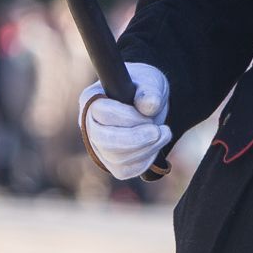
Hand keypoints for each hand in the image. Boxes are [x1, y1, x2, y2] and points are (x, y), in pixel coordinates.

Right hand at [78, 63, 172, 179]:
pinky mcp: (110, 162)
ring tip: (164, 133)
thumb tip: (149, 105)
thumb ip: (149, 91)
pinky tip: (156, 146)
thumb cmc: (145, 88)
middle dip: (136, 139)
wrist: (149, 104)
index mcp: (91, 99)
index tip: (149, 114)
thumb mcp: (150, 81)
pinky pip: (124, 170)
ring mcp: (97, 146)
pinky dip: (144, 162)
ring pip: (116, 158)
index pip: (100, 112)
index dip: (127, 117)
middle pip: (104, 140)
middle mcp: (88, 125)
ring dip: (146, 149)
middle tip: (160, 130)